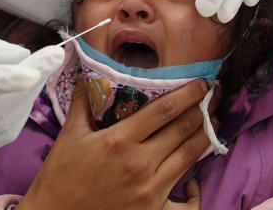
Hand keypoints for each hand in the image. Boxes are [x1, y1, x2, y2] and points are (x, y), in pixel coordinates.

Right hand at [17, 79, 214, 209]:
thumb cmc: (61, 175)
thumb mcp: (69, 135)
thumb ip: (82, 102)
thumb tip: (88, 75)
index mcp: (120, 140)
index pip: (164, 110)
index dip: (187, 94)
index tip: (201, 83)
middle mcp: (140, 163)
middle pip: (183, 131)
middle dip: (202, 111)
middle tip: (212, 97)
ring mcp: (151, 190)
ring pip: (189, 158)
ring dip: (204, 137)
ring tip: (212, 123)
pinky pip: (187, 204)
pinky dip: (196, 191)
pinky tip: (195, 180)